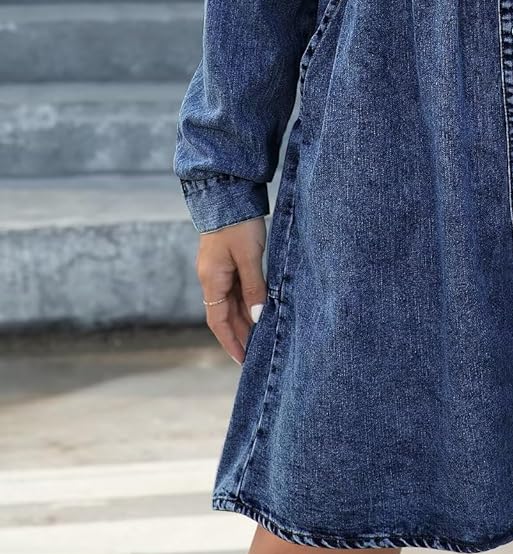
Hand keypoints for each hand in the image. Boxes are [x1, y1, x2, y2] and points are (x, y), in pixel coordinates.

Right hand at [196, 216, 267, 364]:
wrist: (227, 193)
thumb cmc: (238, 224)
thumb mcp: (249, 257)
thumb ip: (254, 288)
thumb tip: (258, 318)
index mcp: (212, 280)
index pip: (218, 322)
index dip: (231, 342)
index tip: (243, 361)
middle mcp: (212, 278)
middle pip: (225, 315)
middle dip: (240, 335)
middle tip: (257, 355)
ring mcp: (219, 270)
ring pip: (231, 303)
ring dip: (244, 321)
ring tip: (260, 338)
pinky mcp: (227, 261)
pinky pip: (236, 290)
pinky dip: (246, 303)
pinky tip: (259, 310)